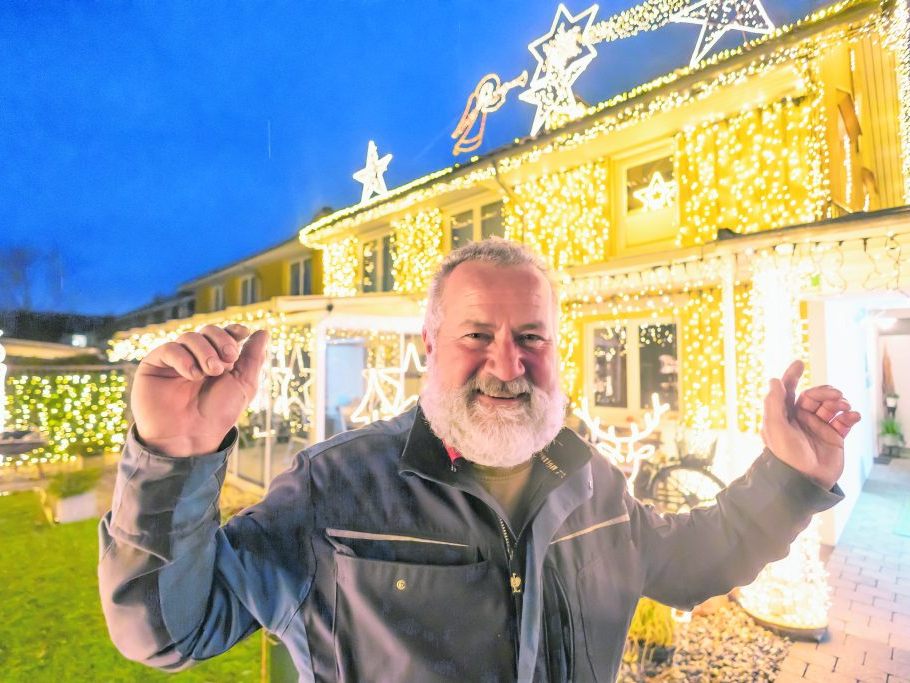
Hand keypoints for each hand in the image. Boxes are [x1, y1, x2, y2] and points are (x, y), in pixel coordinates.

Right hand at [131, 324, 268, 456]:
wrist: (191, 436)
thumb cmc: (218, 414)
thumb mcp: (244, 385)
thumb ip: (253, 357)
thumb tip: (263, 332)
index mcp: (217, 359)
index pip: (224, 333)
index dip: (232, 330)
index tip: (243, 333)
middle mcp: (195, 356)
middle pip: (208, 330)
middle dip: (221, 341)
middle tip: (229, 360)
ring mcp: (175, 360)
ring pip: (189, 337)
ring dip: (205, 352)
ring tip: (211, 372)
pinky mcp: (154, 365)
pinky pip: (169, 349)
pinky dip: (184, 358)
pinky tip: (193, 375)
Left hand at [761, 360, 861, 489]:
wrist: (805, 482)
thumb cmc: (786, 456)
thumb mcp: (775, 428)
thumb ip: (774, 404)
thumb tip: (774, 380)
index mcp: (784, 416)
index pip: (788, 391)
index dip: (791, 376)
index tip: (799, 363)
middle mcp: (801, 420)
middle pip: (813, 396)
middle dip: (824, 391)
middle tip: (834, 395)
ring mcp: (818, 428)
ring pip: (830, 406)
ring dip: (838, 401)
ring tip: (843, 406)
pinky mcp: (834, 438)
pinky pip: (844, 421)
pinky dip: (851, 415)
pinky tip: (853, 415)